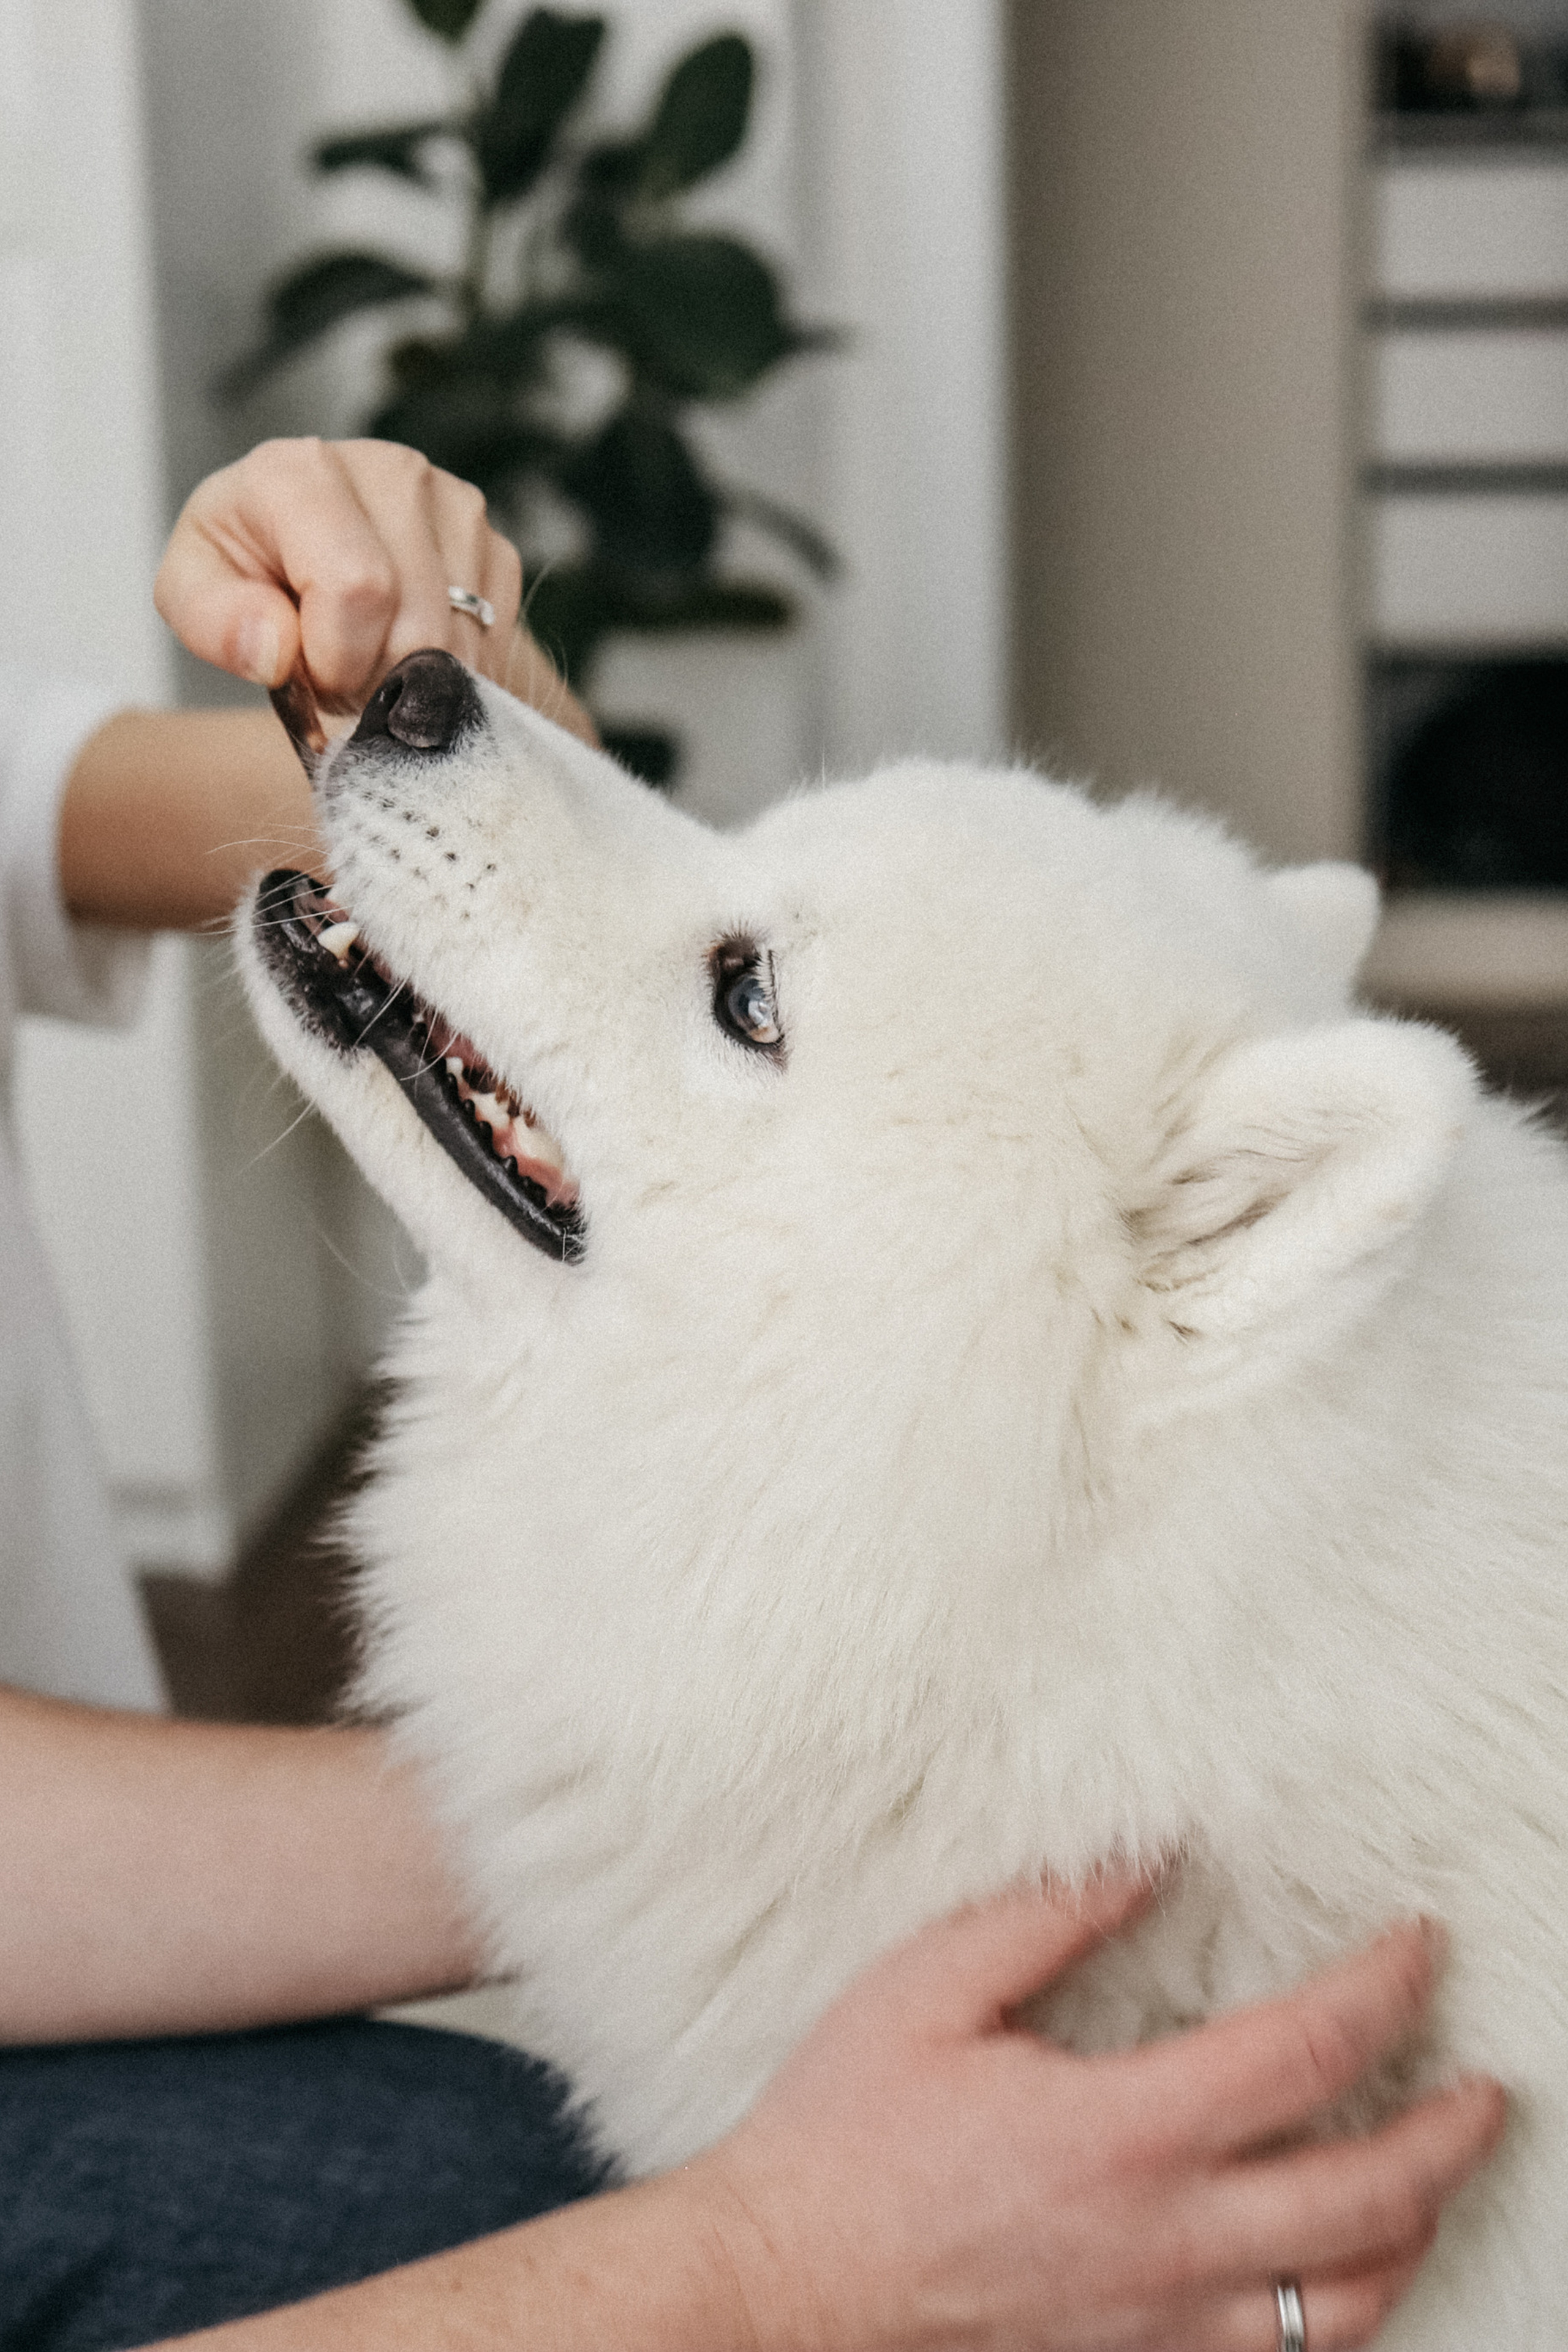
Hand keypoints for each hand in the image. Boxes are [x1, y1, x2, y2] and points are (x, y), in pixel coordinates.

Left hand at [153, 437, 594, 741]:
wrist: (308, 552)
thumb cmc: (249, 570)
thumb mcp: (193, 594)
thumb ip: (214, 623)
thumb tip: (275, 648)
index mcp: (301, 472)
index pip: (357, 586)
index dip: (336, 658)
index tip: (310, 670)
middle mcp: (391, 472)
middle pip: (418, 629)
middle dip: (374, 680)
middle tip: (337, 671)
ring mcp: (454, 505)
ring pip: (461, 646)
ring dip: (412, 683)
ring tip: (367, 657)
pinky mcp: (495, 544)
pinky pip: (490, 645)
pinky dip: (449, 672)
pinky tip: (407, 649)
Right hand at [700, 1878, 1505, 2351]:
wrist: (786, 2289)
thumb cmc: (845, 2134)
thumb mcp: (929, 1986)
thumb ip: (1049, 1915)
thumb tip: (1148, 1858)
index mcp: (1121, 2133)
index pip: (1306, 2055)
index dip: (1385, 1990)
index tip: (1420, 1946)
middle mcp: (1165, 2242)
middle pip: (1371, 2198)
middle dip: (1452, 2133)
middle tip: (1490, 2086)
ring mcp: (1161, 2324)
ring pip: (1350, 2305)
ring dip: (1417, 2232)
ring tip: (1435, 2178)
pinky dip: (1344, 2316)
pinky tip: (1344, 2274)